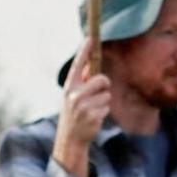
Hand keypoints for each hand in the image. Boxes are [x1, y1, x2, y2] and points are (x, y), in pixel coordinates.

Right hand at [53, 56, 109, 176]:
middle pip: (101, 79)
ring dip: (103, 101)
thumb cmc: (73, 113)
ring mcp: (84, 106)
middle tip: (97, 93)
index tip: (90, 37)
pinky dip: (104, 112)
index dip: (84, 51)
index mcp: (69, 87)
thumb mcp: (72, 97)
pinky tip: (94, 118)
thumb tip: (90, 67)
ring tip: (92, 110)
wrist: (70, 139)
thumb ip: (81, 83)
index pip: (77, 65)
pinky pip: (107, 106)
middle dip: (104, 85)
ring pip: (107, 94)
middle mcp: (75, 95)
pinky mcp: (94, 116)